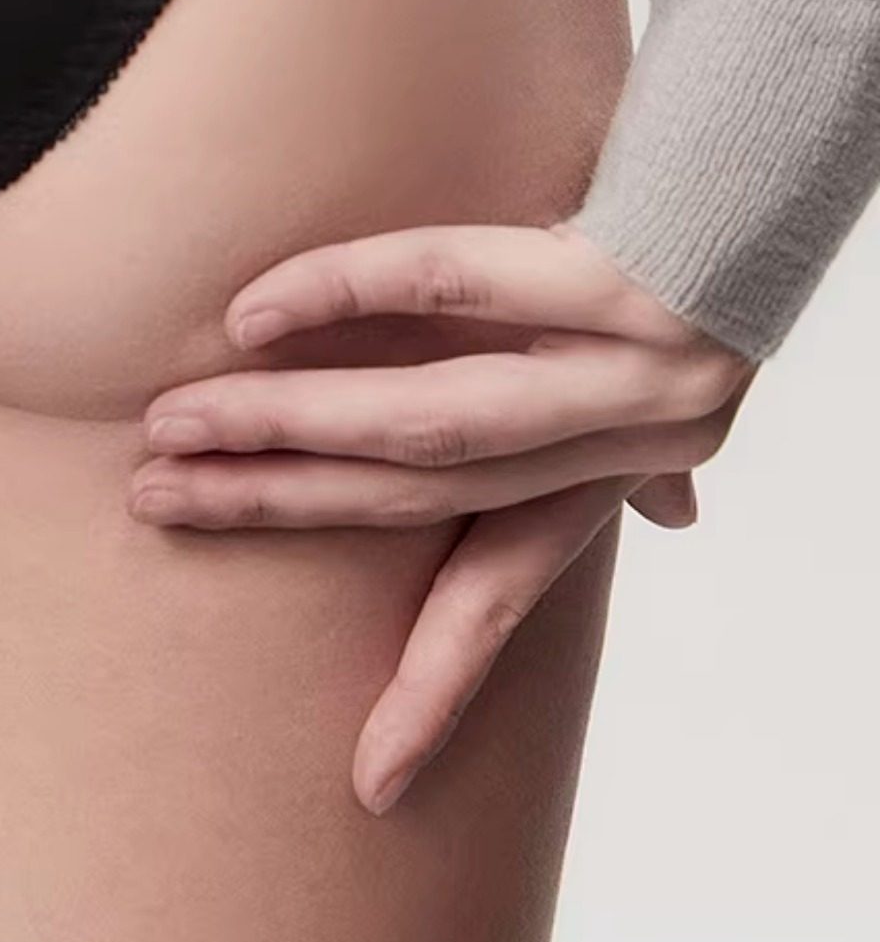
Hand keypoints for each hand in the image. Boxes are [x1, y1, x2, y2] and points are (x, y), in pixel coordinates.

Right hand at [126, 221, 753, 815]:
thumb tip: (673, 519)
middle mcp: (624, 436)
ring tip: (172, 432)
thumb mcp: (695, 375)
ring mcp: (621, 361)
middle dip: (281, 511)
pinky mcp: (611, 271)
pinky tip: (254, 314)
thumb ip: (662, 453)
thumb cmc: (714, 259)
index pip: (510, 600)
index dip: (439, 685)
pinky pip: (452, 276)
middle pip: (424, 498)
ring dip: (285, 430)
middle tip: (158, 507)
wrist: (783, 160)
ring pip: (426, 420)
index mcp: (617, 468)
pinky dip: (346, 294)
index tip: (372, 781)